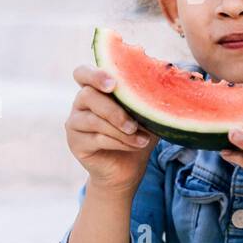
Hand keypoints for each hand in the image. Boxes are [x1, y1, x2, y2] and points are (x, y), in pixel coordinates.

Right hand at [66, 65, 157, 194]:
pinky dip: (120, 142)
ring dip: (121, 130)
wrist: (127, 168)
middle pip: (88, 96)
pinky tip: (136, 145)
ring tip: (142, 138)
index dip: (95, 75)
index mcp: (97, 90)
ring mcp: (75, 122)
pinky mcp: (75, 142)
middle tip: (132, 124)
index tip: (113, 84)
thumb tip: (167, 86)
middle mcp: (81, 103)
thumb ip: (149, 100)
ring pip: (93, 120)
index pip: (83, 73)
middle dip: (113, 110)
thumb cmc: (138, 135)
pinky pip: (97, 139)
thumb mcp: (147, 116)